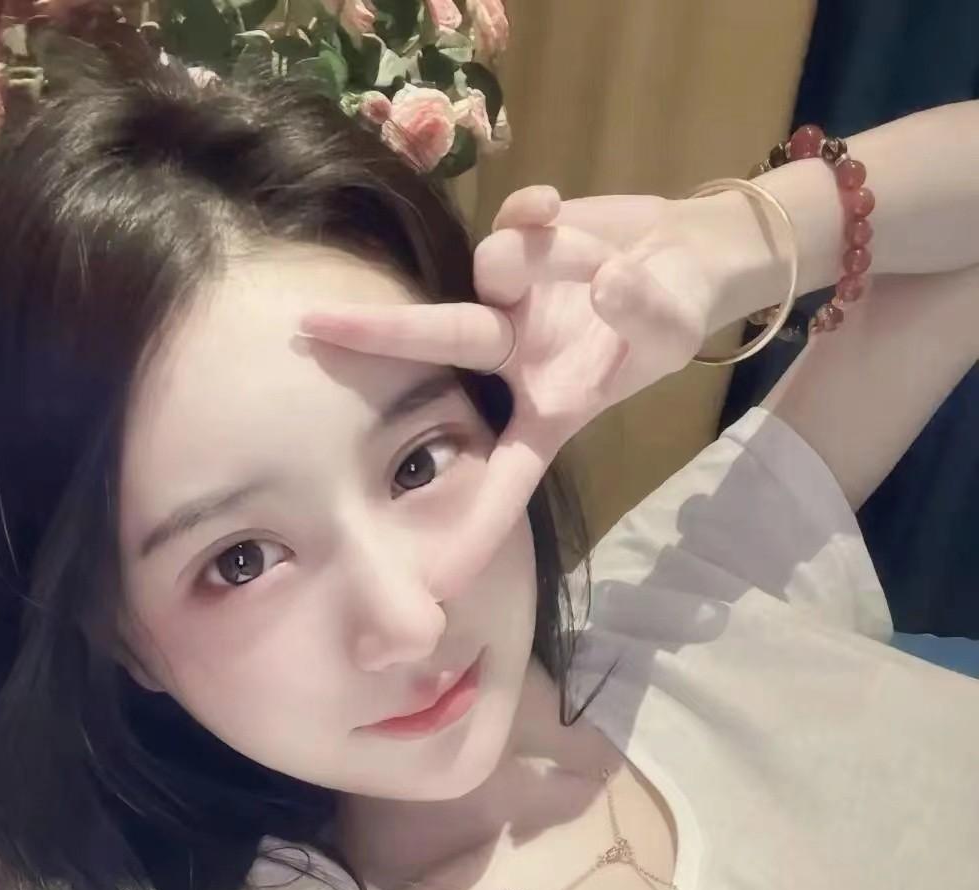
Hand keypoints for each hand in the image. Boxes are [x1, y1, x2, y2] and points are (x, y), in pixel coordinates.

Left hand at [298, 185, 717, 596]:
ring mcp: (510, 296)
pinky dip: (533, 208)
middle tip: (309, 328)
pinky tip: (553, 204)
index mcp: (548, 410)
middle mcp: (514, 358)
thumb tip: (608, 286)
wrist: (683, 248)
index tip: (428, 583)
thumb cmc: (678, 312)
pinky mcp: (518, 236)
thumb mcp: (677, 329)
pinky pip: (513, 216)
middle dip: (377, 335)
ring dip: (548, 258)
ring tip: (603, 264)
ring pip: (496, 268)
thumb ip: (646, 313)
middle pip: (440, 344)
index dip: (472, 531)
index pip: (506, 479)